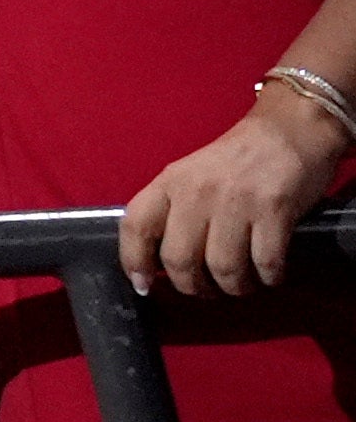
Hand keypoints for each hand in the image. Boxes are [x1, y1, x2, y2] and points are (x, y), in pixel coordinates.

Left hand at [117, 96, 350, 297]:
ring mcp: (236, 201)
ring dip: (233, 287)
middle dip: (192, 287)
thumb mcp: (190, 175)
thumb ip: (172, 210)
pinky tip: (270, 274)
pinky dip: (268, 278)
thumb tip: (158, 262)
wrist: (288, 130)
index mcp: (170, 181)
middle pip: (179, 259)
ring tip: (241, 284)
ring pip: (223, 268)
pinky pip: (265, 263)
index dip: (133, 261)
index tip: (143, 285)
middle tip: (207, 291)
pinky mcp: (274, 210)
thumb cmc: (236, 159)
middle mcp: (197, 192)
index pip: (135, 225)